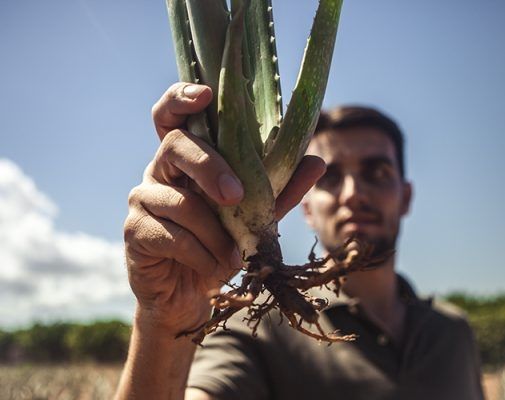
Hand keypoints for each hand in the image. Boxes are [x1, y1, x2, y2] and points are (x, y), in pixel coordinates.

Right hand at [124, 83, 324, 335]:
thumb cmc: (221, 247)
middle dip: (209, 167)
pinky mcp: (135, 231)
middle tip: (236, 196)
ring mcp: (142, 199)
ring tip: (233, 255)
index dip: (182, 97)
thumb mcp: (255, 218)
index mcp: (188, 160)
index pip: (174, 116)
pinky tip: (211, 268)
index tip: (206, 93)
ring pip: (178, 201)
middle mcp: (159, 171)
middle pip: (175, 145)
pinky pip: (170, 235)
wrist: (192, 297)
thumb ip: (280, 190)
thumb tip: (317, 161)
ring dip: (213, 232)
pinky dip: (200, 254)